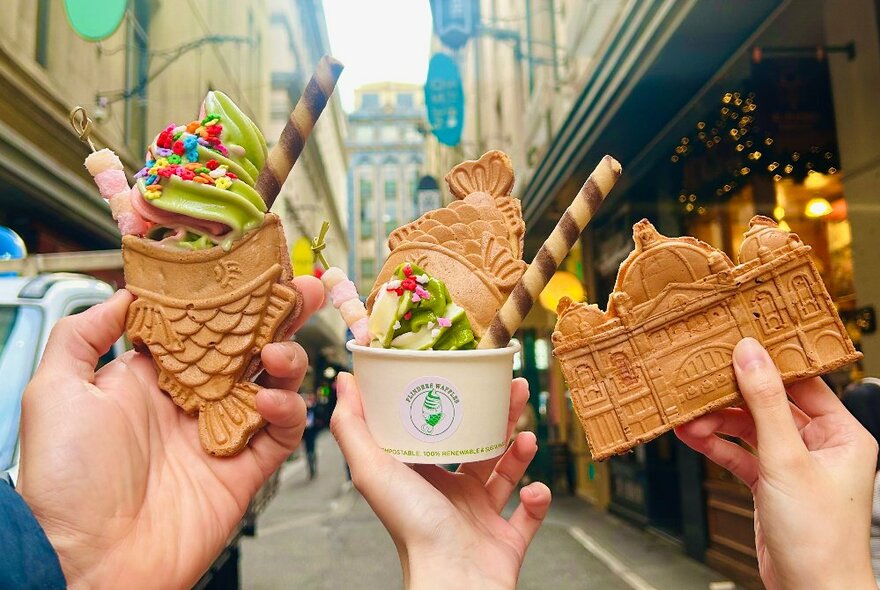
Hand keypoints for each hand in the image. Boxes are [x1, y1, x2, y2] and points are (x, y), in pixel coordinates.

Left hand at [17, 277, 323, 589]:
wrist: (86, 560)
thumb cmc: (64, 481)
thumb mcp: (54, 391)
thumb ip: (84, 333)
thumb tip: (126, 294)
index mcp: (153, 378)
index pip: (204, 325)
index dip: (232, 297)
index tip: (256, 270)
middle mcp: (193, 401)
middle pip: (249, 347)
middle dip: (280, 316)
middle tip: (305, 289)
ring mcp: (222, 433)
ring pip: (274, 383)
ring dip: (286, 360)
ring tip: (276, 353)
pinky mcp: (244, 469)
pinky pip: (280, 432)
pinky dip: (286, 411)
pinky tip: (272, 401)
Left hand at [331, 374, 550, 589]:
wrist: (455, 583)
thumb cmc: (412, 529)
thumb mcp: (373, 470)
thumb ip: (353, 427)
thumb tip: (345, 381)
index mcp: (420, 478)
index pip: (438, 430)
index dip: (455, 402)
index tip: (470, 373)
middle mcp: (449, 496)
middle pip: (478, 446)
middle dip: (500, 417)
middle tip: (517, 388)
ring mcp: (479, 518)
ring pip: (505, 474)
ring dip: (519, 452)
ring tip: (526, 437)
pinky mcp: (506, 540)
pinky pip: (529, 515)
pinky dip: (538, 500)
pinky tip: (534, 490)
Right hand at [675, 338, 877, 589]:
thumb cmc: (819, 537)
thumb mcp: (787, 459)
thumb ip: (766, 403)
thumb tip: (751, 353)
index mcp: (842, 434)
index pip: (802, 382)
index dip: (769, 362)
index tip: (737, 343)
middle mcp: (819, 445)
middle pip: (770, 403)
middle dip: (733, 396)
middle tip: (701, 379)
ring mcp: (793, 465)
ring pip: (750, 429)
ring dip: (718, 422)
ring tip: (688, 415)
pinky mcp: (771, 484)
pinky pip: (739, 454)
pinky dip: (716, 445)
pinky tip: (692, 436)